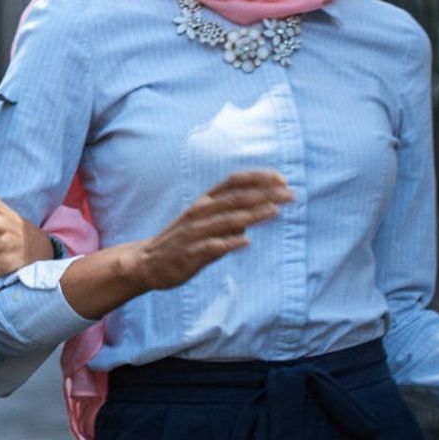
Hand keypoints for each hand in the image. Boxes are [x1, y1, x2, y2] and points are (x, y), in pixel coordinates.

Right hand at [126, 170, 291, 292]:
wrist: (147, 262)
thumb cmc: (183, 240)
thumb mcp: (206, 222)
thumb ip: (232, 215)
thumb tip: (260, 212)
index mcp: (205, 202)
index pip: (234, 181)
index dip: (258, 177)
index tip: (282, 179)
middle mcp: (200, 212)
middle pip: (236, 198)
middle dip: (265, 195)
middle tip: (291, 195)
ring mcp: (194, 232)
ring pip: (227, 220)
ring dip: (252, 215)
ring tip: (275, 212)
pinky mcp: (190, 253)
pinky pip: (212, 246)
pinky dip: (229, 242)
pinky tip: (245, 241)